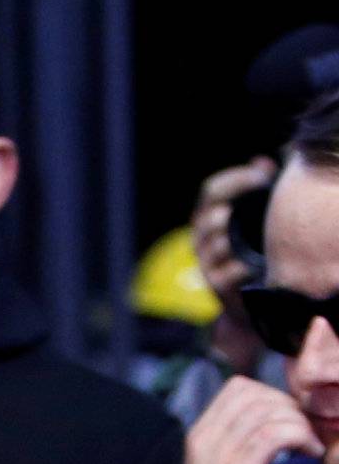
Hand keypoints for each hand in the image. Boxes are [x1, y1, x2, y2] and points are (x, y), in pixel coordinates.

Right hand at [170, 374, 320, 463]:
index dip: (274, 397)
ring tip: (309, 447)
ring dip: (300, 424)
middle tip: (304, 436)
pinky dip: (300, 437)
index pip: (239, 388)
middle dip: (291, 409)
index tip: (290, 423)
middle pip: (256, 394)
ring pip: (268, 411)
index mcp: (201, 435)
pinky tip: (309, 454)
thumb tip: (278, 415)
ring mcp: (218, 458)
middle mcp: (204, 440)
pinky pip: (274, 435)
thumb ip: (240, 441)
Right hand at [190, 156, 274, 321]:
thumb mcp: (250, 219)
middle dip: (231, 199)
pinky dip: (240, 267)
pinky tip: (252, 263)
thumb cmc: (249, 253)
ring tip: (242, 223)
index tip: (261, 174)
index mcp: (207, 218)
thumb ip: (255, 189)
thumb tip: (261, 162)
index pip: (211, 190)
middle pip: (209, 213)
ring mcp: (208, 263)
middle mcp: (201, 239)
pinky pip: (228, 273)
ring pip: (215, 243)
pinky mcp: (218, 287)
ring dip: (229, 233)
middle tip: (259, 188)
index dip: (234, 178)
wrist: (245, 301)